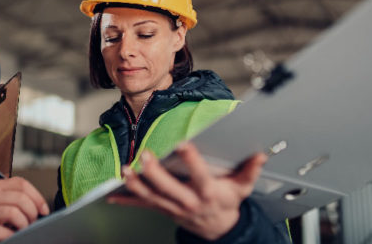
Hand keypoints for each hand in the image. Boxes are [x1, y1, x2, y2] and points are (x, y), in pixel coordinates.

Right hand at [0, 177, 49, 243]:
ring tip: (22, 230)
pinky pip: (7, 231)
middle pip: (21, 198)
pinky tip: (12, 236)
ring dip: (24, 224)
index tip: (44, 210)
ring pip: (15, 212)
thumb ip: (17, 200)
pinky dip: (15, 235)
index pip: (22, 184)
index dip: (38, 197)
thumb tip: (42, 209)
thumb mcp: (0, 203)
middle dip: (32, 213)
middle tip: (31, 223)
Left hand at [107, 142, 266, 239]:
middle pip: (169, 188)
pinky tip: (111, 194)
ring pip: (151, 196)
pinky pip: (141, 204)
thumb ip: (249, 170)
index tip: (183, 144)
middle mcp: (188, 200)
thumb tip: (260, 155)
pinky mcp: (162, 209)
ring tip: (126, 171)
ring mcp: (172, 207)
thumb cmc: (226, 202)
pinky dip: (125, 199)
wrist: (217, 228)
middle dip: (155, 172)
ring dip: (136, 184)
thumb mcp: (242, 188)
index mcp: (207, 192)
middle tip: (145, 156)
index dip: (192, 161)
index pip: (200, 176)